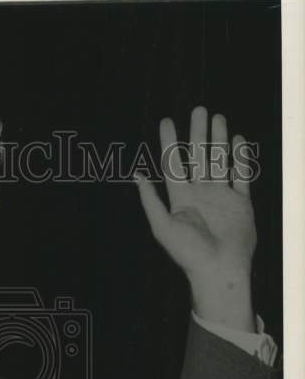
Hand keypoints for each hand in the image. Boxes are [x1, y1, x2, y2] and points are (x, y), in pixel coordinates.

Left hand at [134, 106, 255, 331]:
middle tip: (198, 109)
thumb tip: (137, 175)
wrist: (219, 268)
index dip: (169, 142)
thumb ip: (150, 200)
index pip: (174, 164)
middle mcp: (200, 194)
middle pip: (198, 156)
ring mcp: (221, 197)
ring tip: (217, 117)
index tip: (166, 121)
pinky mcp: (241, 203)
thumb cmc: (188, 252)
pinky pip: (241, 175)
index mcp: (180, 198)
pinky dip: (241, 158)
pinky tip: (239, 141)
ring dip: (219, 139)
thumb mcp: (162, 226)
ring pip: (220, 160)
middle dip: (198, 133)